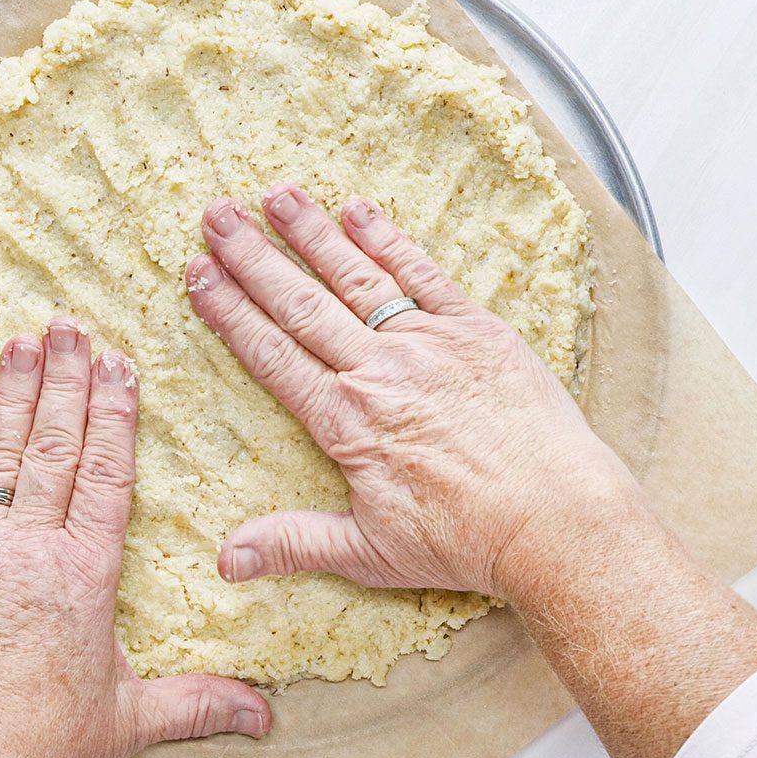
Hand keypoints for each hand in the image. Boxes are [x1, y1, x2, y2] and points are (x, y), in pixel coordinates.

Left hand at [0, 320, 270, 757]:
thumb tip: (260, 716)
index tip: (120, 368)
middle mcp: (29, 549)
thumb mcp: (127, 720)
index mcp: (83, 575)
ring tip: (23, 342)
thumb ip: (197, 704)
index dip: (116, 415)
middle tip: (71, 329)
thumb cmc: (29, 745)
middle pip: (56, 446)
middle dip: (67, 381)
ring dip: (14, 392)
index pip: (107, 474)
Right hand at [186, 186, 641, 599]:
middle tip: (216, 214)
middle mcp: (380, 372)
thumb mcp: (370, 554)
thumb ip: (294, 543)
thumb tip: (226, 562)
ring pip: (356, 278)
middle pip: (302, 304)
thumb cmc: (467, 542)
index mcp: (346, 422)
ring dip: (312, 234)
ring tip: (275, 195)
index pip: (272, 354)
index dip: (230, 311)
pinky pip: (423, 276)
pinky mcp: (476, 331)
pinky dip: (389, 241)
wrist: (557, 520)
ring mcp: (429, 345)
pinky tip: (358, 212)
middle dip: (254, 257)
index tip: (198, 275)